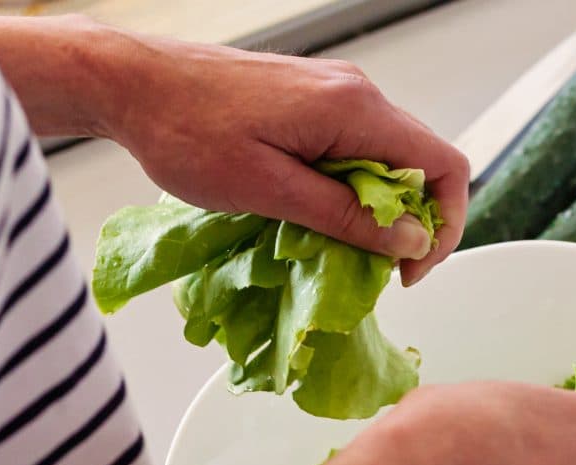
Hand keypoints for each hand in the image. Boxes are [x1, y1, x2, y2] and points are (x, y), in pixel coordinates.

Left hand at [92, 33, 468, 285]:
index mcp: (355, 109)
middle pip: (421, 163)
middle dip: (408, 222)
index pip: (444, 167)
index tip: (408, 269)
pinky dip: (349, 186)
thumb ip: (346, 217)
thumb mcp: (269, 191)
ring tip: (335, 242)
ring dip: (374, 207)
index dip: (443, 225)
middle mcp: (356, 92)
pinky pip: (355, 147)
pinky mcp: (312, 98)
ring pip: (387, 158)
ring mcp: (335, 91)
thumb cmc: (185, 131)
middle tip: (370, 266)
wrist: (132, 83)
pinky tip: (312, 210)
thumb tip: (411, 241)